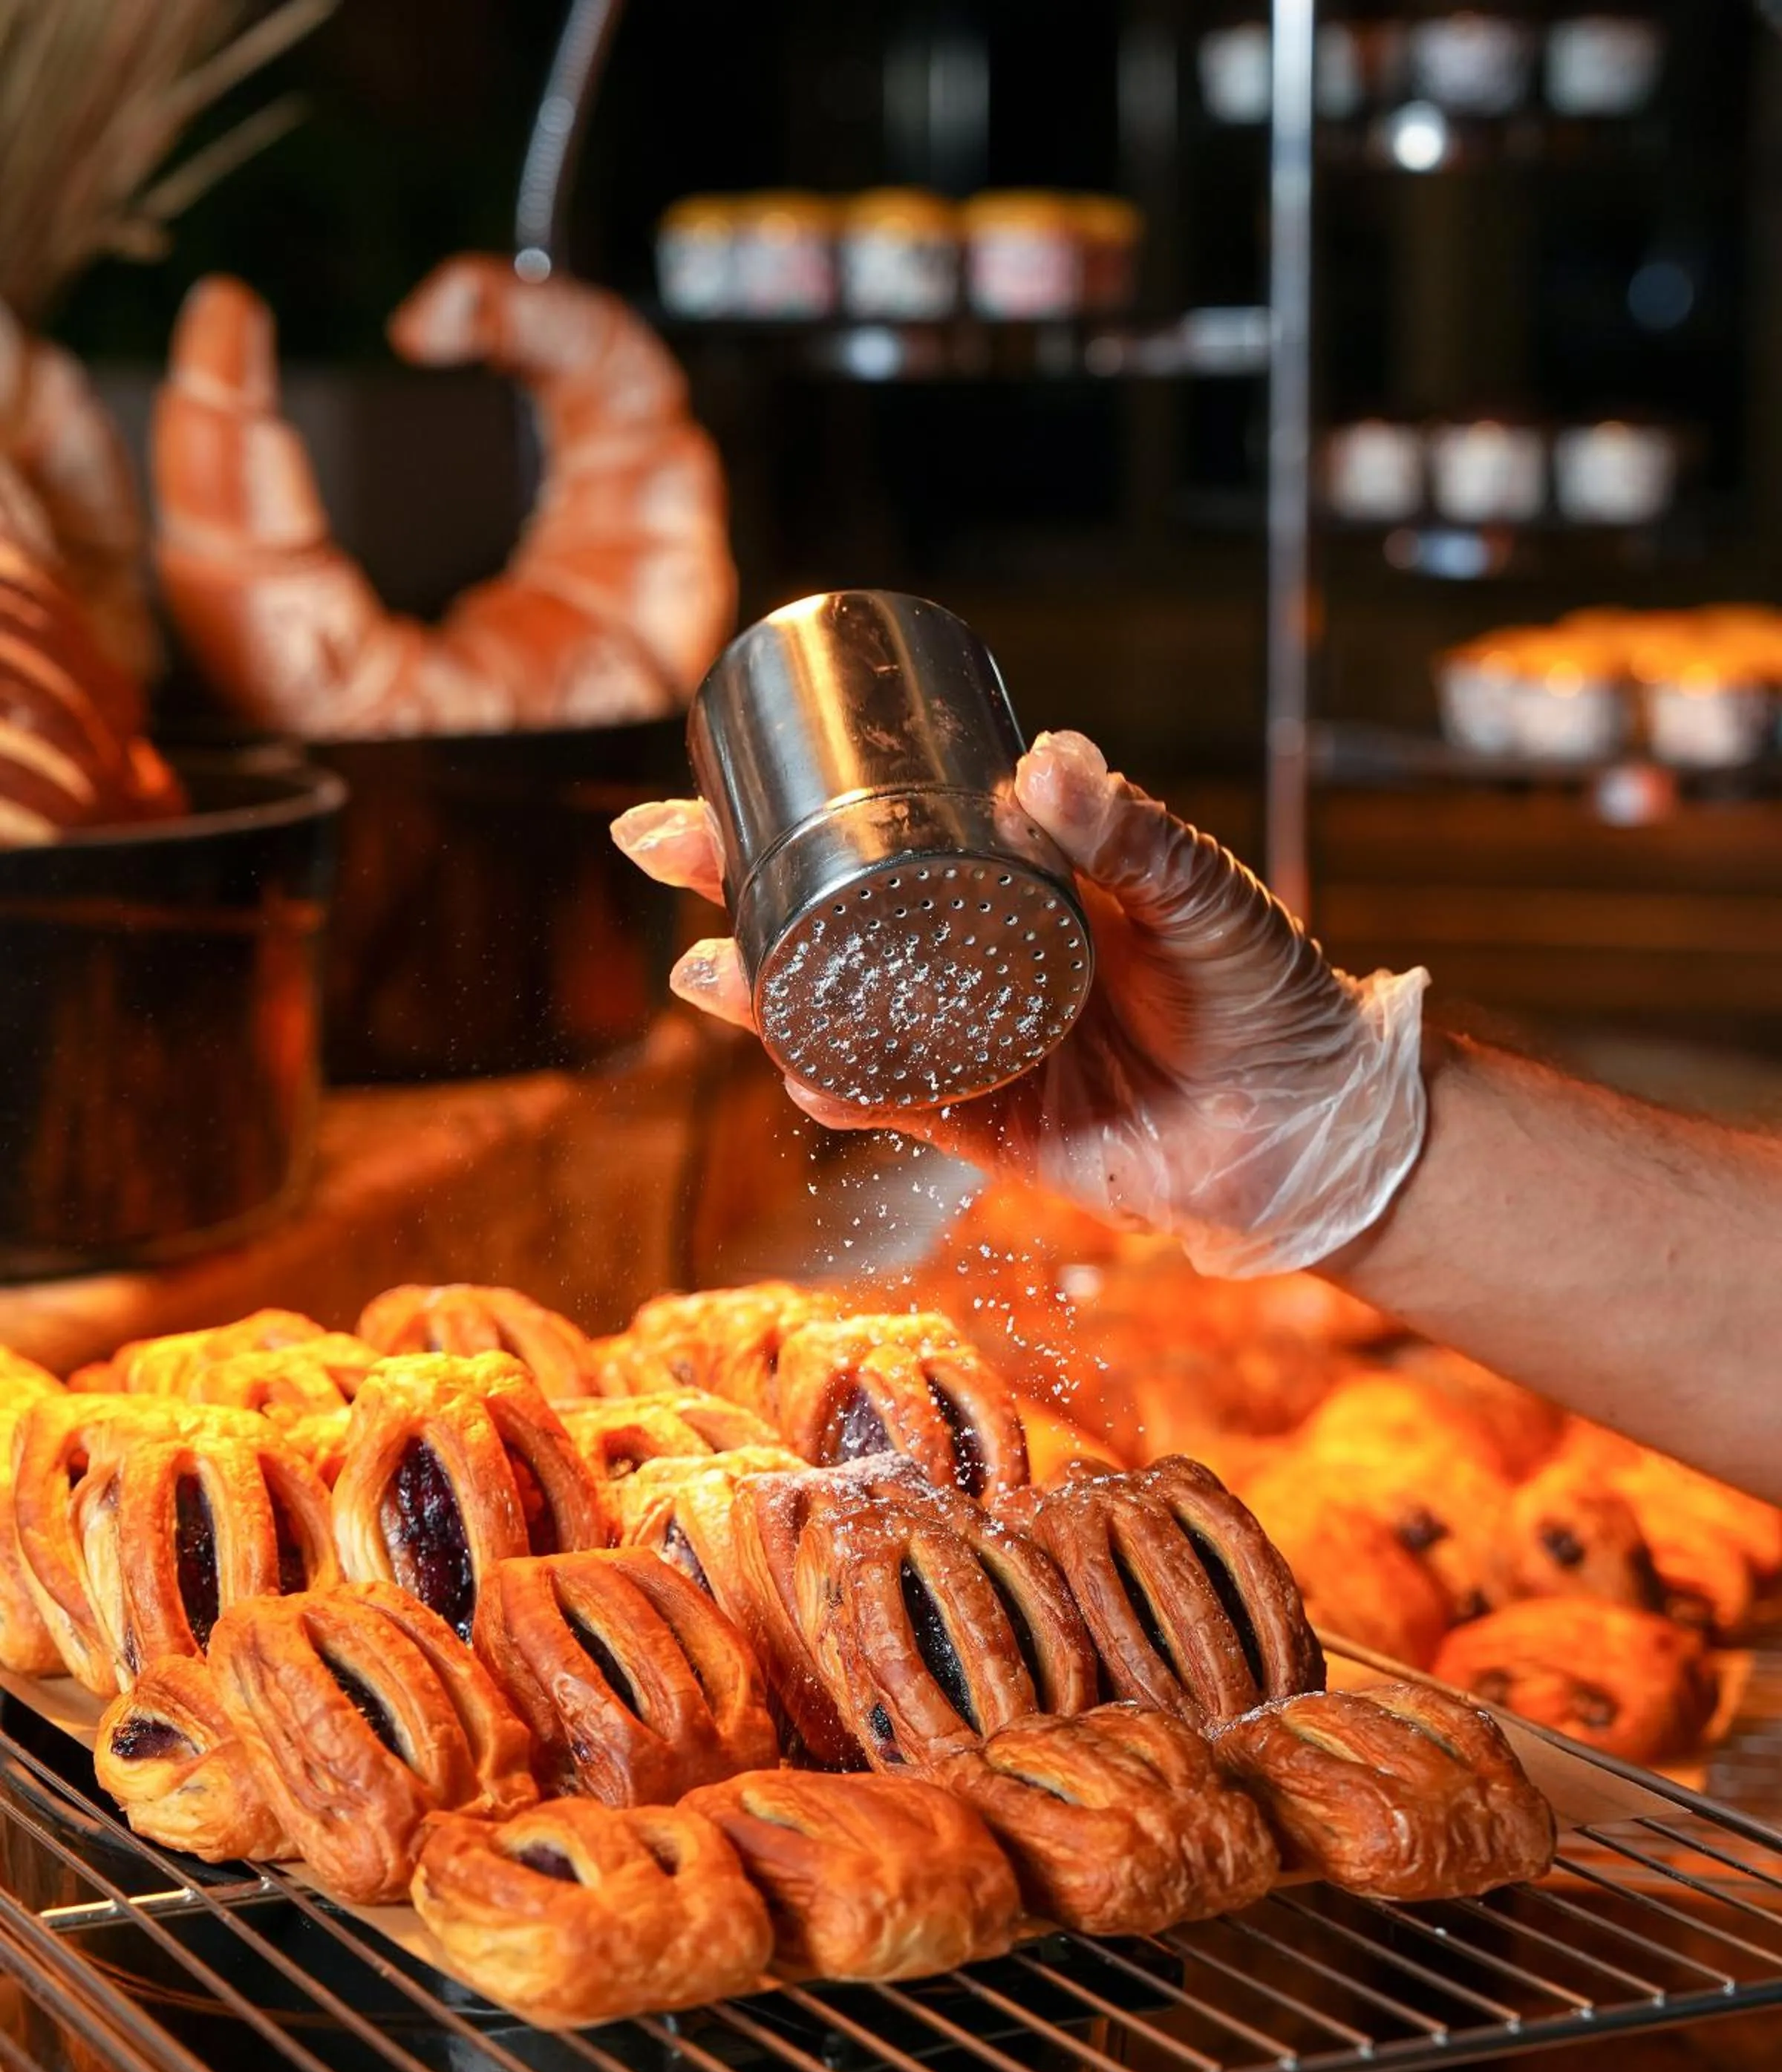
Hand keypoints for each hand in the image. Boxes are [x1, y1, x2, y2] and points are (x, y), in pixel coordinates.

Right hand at [612, 731, 1428, 1274]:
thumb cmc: (1265, 988)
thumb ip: (1127, 832)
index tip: (720, 778)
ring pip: (838, 1020)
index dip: (792, 816)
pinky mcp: (987, 1133)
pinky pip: (896, 1111)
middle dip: (737, 888)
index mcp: (1009, 894)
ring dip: (765, 996)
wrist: (1314, 1122)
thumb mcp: (1196, 890)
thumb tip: (1046, 757)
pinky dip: (844, 1093)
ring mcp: (971, 1050)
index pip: (880, 843)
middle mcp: (972, 968)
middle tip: (662, 845)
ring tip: (709, 967)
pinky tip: (799, 1071)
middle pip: (828, 922)